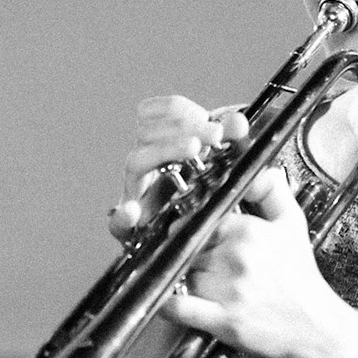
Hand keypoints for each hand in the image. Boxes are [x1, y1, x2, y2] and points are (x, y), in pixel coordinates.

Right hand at [106, 96, 248, 241]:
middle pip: (146, 132)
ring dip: (166, 150)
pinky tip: (134, 212)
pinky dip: (123, 216)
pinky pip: (118, 223)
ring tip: (194, 148)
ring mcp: (138, 195)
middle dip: (183, 126)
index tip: (212, 121)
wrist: (215, 246)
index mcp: (162, 146)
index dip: (181, 111)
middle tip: (216, 134)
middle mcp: (147, 167)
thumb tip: (238, 122)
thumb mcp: (227, 165)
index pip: (153, 113)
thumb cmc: (216, 197)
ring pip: (137, 162)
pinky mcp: (134, 231)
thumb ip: (232, 142)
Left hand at [158, 164, 357, 357]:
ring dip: (188, 283)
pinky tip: (169, 303)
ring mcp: (229, 288)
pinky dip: (167, 306)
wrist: (317, 329)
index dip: (195, 230)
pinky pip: (178, 307)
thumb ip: (272, 192)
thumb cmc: (301, 280)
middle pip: (189, 248)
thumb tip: (262, 169)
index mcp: (249, 230)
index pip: (201, 220)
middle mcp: (237, 255)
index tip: (194, 238)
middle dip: (193, 257)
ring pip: (183, 275)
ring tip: (210, 291)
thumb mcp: (293, 226)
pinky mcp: (224, 320)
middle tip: (208, 269)